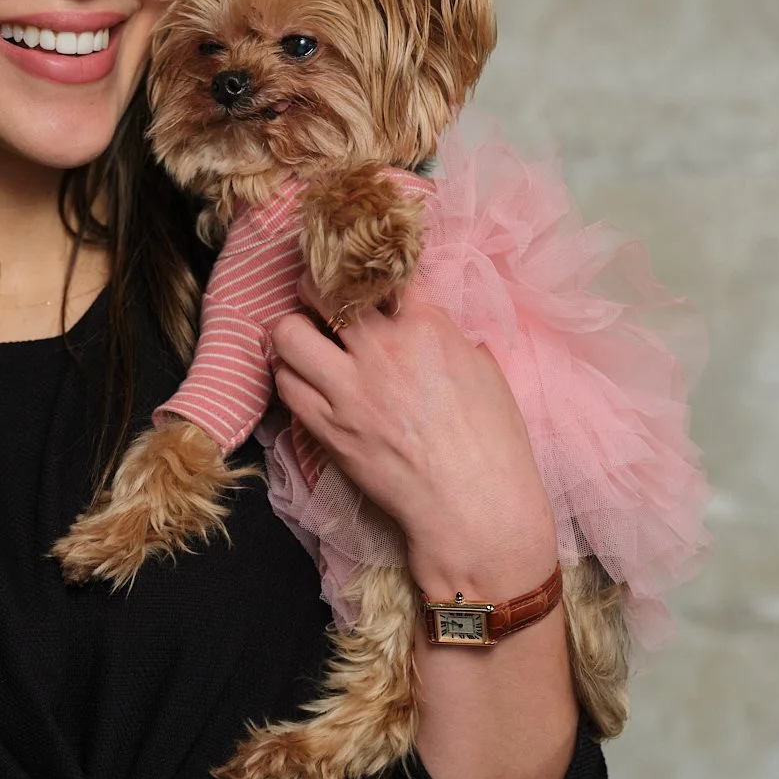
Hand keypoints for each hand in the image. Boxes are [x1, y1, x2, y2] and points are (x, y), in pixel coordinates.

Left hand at [268, 271, 556, 596]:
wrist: (473, 508)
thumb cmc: (493, 446)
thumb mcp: (487, 375)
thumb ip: (453, 341)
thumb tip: (440, 330)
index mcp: (427, 327)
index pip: (381, 272)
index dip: (367, 270)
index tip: (360, 274)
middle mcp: (381, 349)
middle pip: (321, 290)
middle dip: (314, 287)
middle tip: (317, 298)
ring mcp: (348, 388)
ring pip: (287, 333)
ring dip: (293, 332)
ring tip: (304, 341)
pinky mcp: (326, 426)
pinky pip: (285, 383)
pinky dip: (289, 375)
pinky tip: (304, 381)